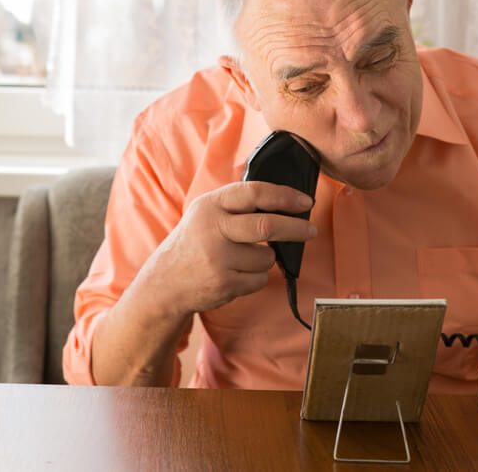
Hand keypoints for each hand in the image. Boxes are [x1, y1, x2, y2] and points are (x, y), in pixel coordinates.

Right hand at [137, 181, 315, 317]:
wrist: (166, 281)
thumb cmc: (195, 242)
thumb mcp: (206, 213)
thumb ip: (237, 205)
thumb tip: (285, 202)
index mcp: (211, 205)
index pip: (254, 193)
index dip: (284, 196)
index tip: (305, 202)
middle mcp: (213, 229)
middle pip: (267, 226)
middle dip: (296, 229)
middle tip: (311, 230)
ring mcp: (218, 258)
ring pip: (266, 258)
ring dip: (265, 259)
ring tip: (243, 259)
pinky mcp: (224, 283)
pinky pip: (259, 279)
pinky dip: (255, 277)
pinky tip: (235, 274)